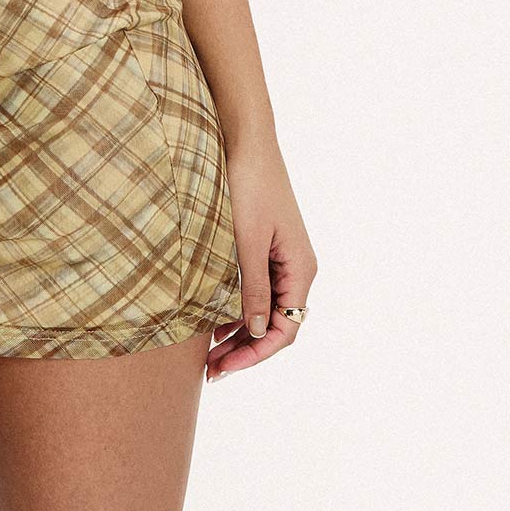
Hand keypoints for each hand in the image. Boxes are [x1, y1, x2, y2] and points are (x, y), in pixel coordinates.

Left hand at [206, 138, 317, 381]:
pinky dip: (237, 308)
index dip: (255, 354)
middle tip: (210, 370)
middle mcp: (296, 268)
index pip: (285, 330)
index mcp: (301, 270)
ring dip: (239, 332)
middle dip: (244, 349)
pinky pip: (256, 288)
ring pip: (265, 309)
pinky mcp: (265, 246)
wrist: (246, 140)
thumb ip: (253, 287)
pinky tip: (213, 320)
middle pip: (276, 324)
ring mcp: (282, 257)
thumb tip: (256, 332)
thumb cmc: (248, 185)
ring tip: (208, 353)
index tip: (223, 366)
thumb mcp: (247, 241)